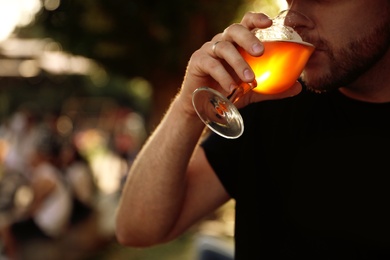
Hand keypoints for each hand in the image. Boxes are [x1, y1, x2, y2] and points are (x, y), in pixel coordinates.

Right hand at [177, 12, 301, 115]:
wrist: (202, 107)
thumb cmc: (227, 93)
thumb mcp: (252, 91)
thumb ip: (272, 88)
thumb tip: (298, 87)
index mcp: (236, 44)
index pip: (246, 24)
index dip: (256, 19)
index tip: (270, 23)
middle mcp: (222, 42)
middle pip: (234, 30)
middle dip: (248, 38)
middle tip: (260, 52)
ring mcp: (208, 50)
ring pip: (224, 47)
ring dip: (238, 62)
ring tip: (250, 78)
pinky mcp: (197, 62)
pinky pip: (211, 64)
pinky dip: (223, 75)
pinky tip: (232, 87)